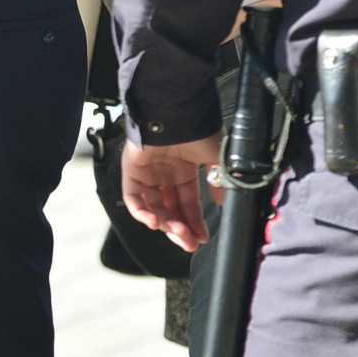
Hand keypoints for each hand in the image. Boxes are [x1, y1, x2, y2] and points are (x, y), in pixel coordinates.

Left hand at [121, 134, 222, 253]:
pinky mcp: (131, 169)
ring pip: (152, 206)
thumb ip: (219, 183)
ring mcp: (147, 172)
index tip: (202, 238)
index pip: (188, 204)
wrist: (178, 112)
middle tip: (190, 244)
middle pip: (170, 209)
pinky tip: (156, 223)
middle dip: (180, 228)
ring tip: (178, 234)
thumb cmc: (198, 130)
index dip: (194, 222)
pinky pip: (132, 197)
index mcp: (184, 170)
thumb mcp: (217, 160)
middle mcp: (165, 173)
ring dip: (165, 223)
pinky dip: (141, 213)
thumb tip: (226, 204)